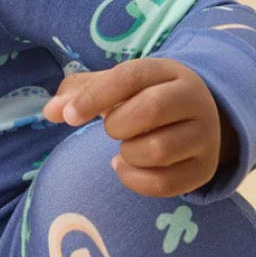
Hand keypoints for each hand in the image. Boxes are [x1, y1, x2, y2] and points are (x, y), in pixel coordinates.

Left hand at [42, 58, 236, 197]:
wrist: (197, 121)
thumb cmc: (145, 99)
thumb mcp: (117, 87)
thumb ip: (80, 93)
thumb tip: (50, 111)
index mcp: (168, 72)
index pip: (130, 76)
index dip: (94, 97)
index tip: (69, 116)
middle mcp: (195, 100)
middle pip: (151, 109)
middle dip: (118, 125)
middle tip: (112, 129)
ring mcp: (204, 136)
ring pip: (159, 150)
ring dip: (128, 153)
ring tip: (125, 148)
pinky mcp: (204, 169)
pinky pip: (164, 184)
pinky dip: (134, 180)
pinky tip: (127, 167)